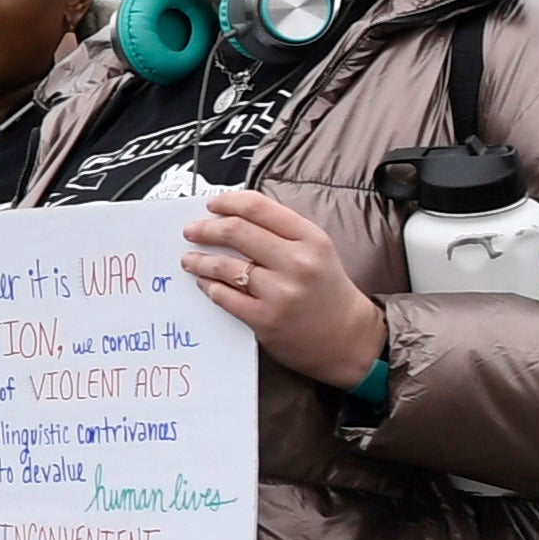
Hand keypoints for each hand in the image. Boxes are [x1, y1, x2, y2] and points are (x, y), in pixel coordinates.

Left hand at [182, 187, 384, 387]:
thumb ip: (281, 232)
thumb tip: (234, 215)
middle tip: (191, 231)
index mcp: (311, 239)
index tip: (211, 206)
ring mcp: (281, 292)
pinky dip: (209, 286)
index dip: (228, 202)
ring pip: (224, 265)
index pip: (259, 207)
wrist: (349, 337)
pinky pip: (224, 296)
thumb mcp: (317, 250)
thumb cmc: (327, 290)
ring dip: (200, 260)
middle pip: (236, 231)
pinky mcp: (265, 319)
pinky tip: (205, 283)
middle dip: (205, 229)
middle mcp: (297, 262)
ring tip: (190, 259)